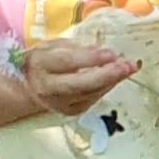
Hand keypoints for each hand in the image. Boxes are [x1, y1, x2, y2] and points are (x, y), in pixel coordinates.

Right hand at [21, 30, 139, 116]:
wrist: (29, 87)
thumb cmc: (45, 60)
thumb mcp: (53, 46)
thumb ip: (74, 48)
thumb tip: (100, 51)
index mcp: (40, 65)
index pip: (66, 62)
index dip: (90, 58)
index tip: (111, 53)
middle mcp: (48, 88)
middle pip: (80, 84)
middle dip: (106, 75)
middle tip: (127, 65)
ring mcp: (60, 103)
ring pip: (90, 93)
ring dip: (112, 81)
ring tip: (130, 68)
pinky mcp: (71, 112)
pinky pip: (93, 99)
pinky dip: (106, 87)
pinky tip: (118, 76)